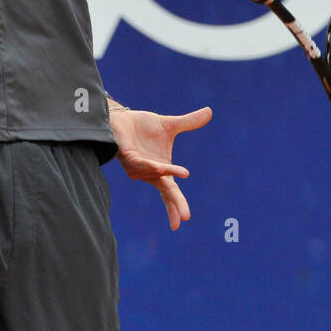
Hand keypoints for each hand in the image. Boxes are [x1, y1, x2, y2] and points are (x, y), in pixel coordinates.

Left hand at [108, 105, 212, 229]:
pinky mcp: (127, 156)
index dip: (178, 205)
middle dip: (174, 205)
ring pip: (155, 174)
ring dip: (168, 173)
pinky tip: (160, 167)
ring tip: (185, 173)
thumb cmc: (142, 126)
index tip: (185, 218)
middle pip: (165, 192)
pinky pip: (140, 163)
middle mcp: (149, 173)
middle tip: (184, 217)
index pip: (172, 192)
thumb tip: (209, 112)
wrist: (120, 118)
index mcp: (161, 170)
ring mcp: (138, 166)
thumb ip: (189, 122)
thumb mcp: (170, 125)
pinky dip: (150, 166)